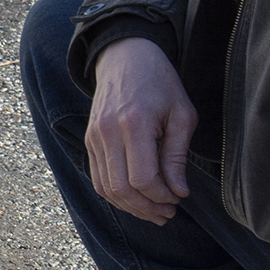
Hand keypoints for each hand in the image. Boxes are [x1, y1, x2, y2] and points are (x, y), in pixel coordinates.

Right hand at [87, 37, 196, 224]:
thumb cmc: (160, 83)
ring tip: (154, 211)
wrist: (125, 57)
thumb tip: (178, 191)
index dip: (161, 196)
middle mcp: (108, 132)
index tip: (179, 197)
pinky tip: (136, 198)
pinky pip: (98, 178)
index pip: (143, 178)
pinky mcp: (89, 140)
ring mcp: (94, 137)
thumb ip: (177, 155)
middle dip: (147, 208)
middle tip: (168, 213)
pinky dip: (116, 195)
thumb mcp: (181, 114)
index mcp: (134, 123)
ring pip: (106, 189)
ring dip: (131, 207)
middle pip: (122, 189)